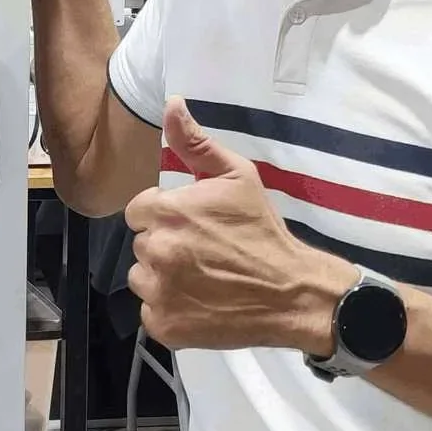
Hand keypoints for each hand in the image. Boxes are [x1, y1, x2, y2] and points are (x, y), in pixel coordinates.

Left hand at [125, 98, 359, 351]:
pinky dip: (169, 309)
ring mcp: (158, 293)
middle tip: (202, 251)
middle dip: (165, 244)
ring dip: (162, 277)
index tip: (192, 224)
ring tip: (200, 277)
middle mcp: (157, 252)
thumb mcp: (237, 177)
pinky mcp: (164, 326)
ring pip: (142, 277)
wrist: (292, 292)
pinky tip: (198, 302)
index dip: (165, 216)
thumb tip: (171, 104)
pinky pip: (151, 311)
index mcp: (168, 213)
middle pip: (142, 244)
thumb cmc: (263, 231)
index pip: (139, 211)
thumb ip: (196, 144)